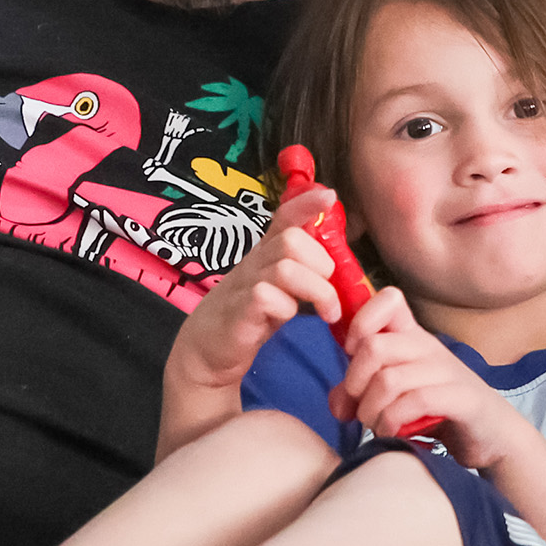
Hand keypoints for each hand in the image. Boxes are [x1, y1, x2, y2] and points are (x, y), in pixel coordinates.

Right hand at [167, 185, 348, 400]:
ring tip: (327, 312)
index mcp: (265, 253)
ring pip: (286, 268)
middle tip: (329, 290)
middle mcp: (255, 262)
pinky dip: (288, 309)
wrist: (205, 349)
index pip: (284, 217)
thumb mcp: (278, 288)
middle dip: (321, 263)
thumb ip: (302, 273)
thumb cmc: (249, 317)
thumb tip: (340, 268)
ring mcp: (244, 285)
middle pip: (292, 240)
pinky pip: (269, 297)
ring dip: (317, 290)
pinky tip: (290, 320)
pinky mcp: (239, 310)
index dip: (306, 203)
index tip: (329, 196)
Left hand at [333, 288, 520, 468]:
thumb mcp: (395, 397)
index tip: (352, 353)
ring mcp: (448, 372)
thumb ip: (361, 396)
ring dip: (371, 411)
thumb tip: (337, 405)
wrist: (494, 436)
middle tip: (360, 407)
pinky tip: (392, 434)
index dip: (359, 321)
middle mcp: (430, 347)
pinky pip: (415, 402)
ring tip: (376, 426)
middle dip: (355, 383)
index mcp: (413, 337)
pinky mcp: (461, 398)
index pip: (388, 299)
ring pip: (389, 379)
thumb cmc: (440, 413)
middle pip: (374, 346)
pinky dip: (392, 422)